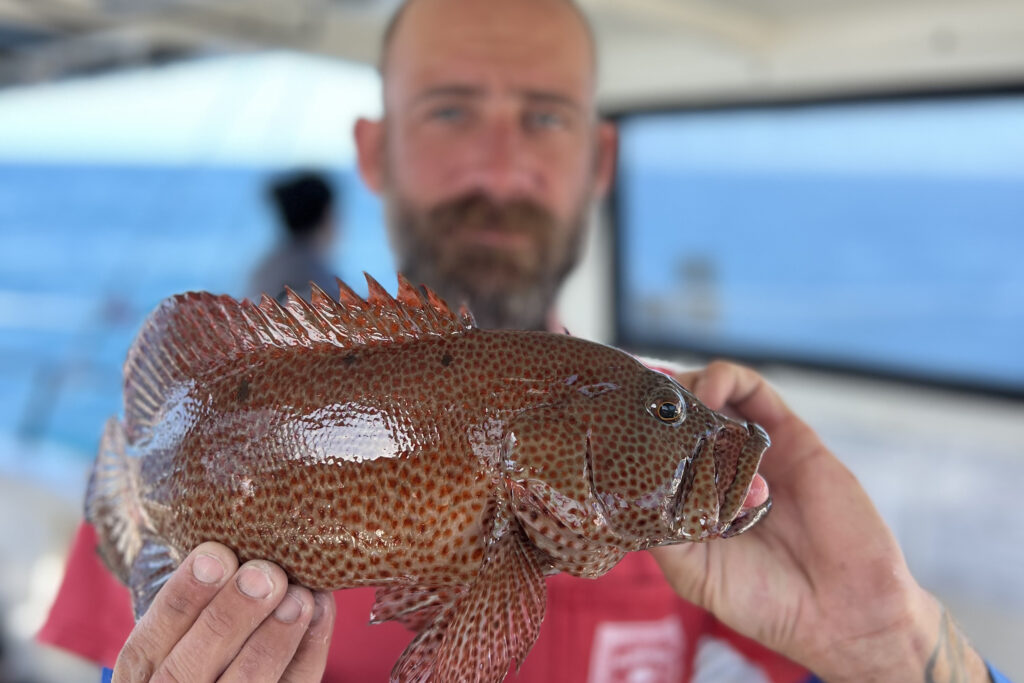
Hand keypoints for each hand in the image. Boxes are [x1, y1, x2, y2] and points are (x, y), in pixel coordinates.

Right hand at [112, 542, 334, 681]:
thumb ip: (191, 599)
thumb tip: (224, 542)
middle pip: (189, 670)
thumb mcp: (173, 630)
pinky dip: (309, 650)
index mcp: (140, 676)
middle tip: (264, 574)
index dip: (181, 600)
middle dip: (229, 616)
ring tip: (299, 596)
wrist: (218, 675)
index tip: (215, 555)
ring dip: (273, 639)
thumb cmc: (197, 642)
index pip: (147, 645)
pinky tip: (320, 611)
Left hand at [651, 361, 987, 681]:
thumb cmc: (765, 601)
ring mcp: (754, 450)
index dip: (633, 429)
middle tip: (636, 402)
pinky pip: (752, 390)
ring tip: (675, 407)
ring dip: (684, 388)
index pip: (655, 447)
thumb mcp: (692, 572)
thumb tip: (622, 488)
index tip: (607, 417)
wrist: (842, 611)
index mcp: (694, 496)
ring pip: (709, 393)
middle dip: (655, 402)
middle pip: (677, 414)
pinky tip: (708, 397)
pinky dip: (724, 380)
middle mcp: (721, 468)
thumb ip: (658, 530)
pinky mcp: (789, 435)